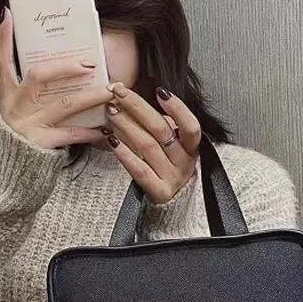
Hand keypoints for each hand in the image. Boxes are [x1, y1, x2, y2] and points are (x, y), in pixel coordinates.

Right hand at [0, 7, 113, 149]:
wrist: (11, 177)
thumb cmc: (22, 141)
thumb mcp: (19, 113)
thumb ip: (31, 93)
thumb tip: (59, 70)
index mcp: (7, 96)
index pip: (1, 61)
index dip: (4, 38)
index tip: (9, 15)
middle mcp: (15, 107)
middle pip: (38, 76)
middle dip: (65, 67)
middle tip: (88, 63)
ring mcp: (28, 125)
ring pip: (64, 104)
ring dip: (90, 96)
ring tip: (109, 92)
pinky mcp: (42, 143)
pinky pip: (72, 133)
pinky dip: (90, 131)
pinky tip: (105, 129)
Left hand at [103, 82, 201, 204]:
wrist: (176, 209)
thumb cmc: (170, 171)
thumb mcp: (174, 148)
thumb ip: (164, 127)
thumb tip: (137, 100)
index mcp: (191, 149)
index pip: (190, 126)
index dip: (178, 108)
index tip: (160, 91)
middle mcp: (184, 163)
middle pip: (161, 130)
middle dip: (138, 107)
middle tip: (119, 92)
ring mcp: (172, 178)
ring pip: (148, 146)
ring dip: (126, 125)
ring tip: (111, 110)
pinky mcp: (159, 192)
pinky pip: (140, 171)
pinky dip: (125, 154)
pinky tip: (112, 140)